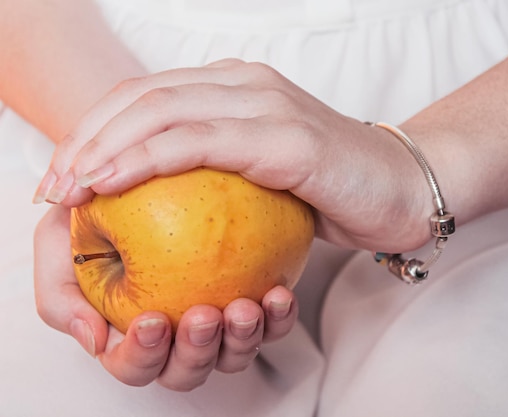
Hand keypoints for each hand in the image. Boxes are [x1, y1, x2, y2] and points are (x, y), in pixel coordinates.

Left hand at [34, 59, 432, 253]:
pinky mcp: (284, 136)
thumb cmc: (333, 188)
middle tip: (51, 187)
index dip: (94, 131)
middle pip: (141, 98)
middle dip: (83, 140)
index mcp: (236, 87)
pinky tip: (110, 184)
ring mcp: (266, 103)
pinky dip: (146, 160)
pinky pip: (199, 142)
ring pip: (161, 113)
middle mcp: (246, 82)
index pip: (147, 97)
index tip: (63, 176)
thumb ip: (218, 172)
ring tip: (66, 188)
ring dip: (101, 150)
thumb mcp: (262, 175)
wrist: (406, 188)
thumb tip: (164, 203)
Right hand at [34, 205, 297, 390]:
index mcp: (132, 334)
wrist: (147, 173)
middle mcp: (178, 333)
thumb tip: (95, 340)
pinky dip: (278, 315)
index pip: (134, 364)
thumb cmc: (98, 210)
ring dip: (242, 337)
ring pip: (234, 352)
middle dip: (198, 350)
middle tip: (203, 316)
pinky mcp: (254, 297)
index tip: (151, 320)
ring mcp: (219, 317)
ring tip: (245, 307)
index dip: (142, 354)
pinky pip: (273, 320)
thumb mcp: (60, 243)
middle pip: (189, 368)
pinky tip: (279, 293)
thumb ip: (61, 295)